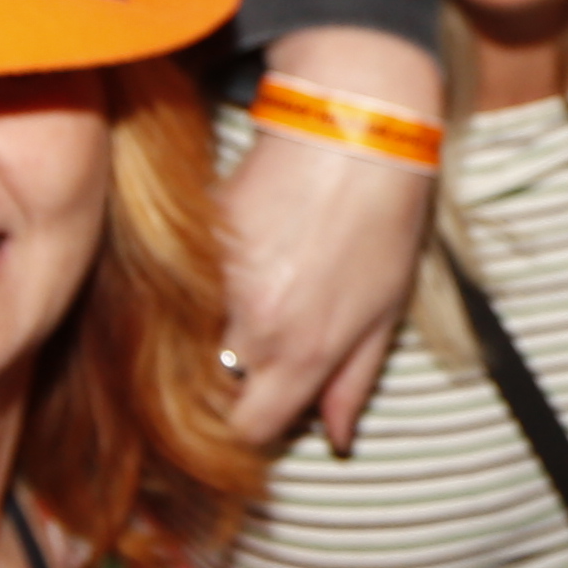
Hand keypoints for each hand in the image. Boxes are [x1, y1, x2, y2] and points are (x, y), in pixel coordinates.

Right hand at [215, 26, 438, 456]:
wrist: (353, 127)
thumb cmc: (383, 218)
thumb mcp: (386, 310)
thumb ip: (353, 381)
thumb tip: (338, 440)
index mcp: (304, 352)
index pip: (250, 428)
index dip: (253, 421)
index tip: (261, 401)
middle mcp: (253, 327)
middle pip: (209, 391)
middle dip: (223, 383)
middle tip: (246, 353)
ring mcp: (217, 281)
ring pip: (186, 340)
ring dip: (204, 335)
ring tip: (238, 305)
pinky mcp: (195, 239)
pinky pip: (180, 288)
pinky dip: (194, 288)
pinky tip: (225, 264)